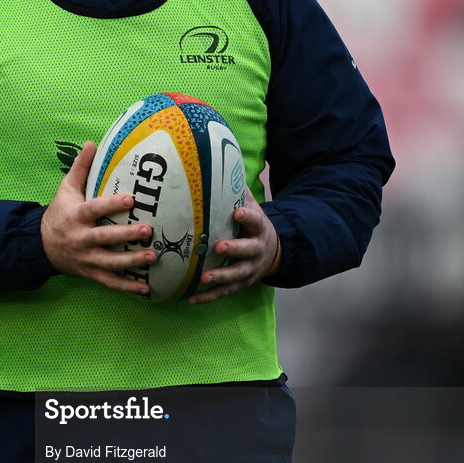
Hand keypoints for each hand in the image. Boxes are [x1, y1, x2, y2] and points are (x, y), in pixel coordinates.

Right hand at [41, 142, 155, 294]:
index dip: (111, 205)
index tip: (130, 199)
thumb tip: (92, 143)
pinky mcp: (90, 273)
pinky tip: (146, 288)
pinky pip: (110, 282)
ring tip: (153, 257)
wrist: (41, 245)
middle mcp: (80, 239)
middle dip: (126, 236)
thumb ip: (80, 168)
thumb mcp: (66, 189)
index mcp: (75, 216)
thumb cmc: (59, 213)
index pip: (94, 209)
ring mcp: (86, 259)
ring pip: (110, 263)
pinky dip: (127, 287)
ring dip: (132, 262)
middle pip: (104, 238)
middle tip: (148, 230)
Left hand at [188, 188, 281, 304]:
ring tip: (204, 277)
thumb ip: (235, 190)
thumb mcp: (250, 205)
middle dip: (234, 249)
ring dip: (220, 277)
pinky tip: (191, 299)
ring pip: (236, 275)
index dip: (247, 216)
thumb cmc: (252, 224)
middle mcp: (256, 249)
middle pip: (247, 250)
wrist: (272, 251)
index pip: (255, 220)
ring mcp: (249, 269)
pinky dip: (208, 296)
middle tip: (218, 247)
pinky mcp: (241, 284)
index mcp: (258, 227)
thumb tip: (218, 163)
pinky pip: (224, 293)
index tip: (237, 212)